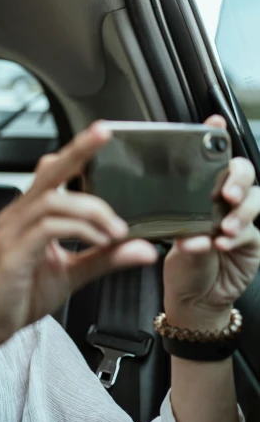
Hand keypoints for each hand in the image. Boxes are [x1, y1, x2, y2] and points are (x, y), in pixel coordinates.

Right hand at [0, 121, 158, 348]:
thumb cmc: (21, 296)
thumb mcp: (73, 273)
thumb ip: (106, 258)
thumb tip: (143, 248)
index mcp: (29, 215)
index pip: (53, 173)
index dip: (76, 152)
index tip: (103, 135)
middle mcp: (17, 216)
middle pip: (49, 173)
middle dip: (78, 151)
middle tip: (105, 135)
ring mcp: (11, 233)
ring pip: (52, 201)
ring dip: (91, 210)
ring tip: (117, 230)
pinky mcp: (12, 253)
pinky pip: (47, 228)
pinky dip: (79, 230)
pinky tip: (100, 242)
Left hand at [164, 115, 259, 327]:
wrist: (194, 298)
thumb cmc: (179, 266)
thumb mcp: (170, 244)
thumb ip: (181, 235)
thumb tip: (191, 234)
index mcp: (197, 192)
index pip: (209, 160)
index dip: (215, 138)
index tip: (214, 123)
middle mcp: (221, 200)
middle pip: (241, 172)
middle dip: (236, 177)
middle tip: (226, 192)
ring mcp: (240, 218)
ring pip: (254, 199)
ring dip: (240, 210)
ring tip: (223, 226)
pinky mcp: (252, 239)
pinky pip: (251, 230)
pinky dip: (237, 235)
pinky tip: (222, 243)